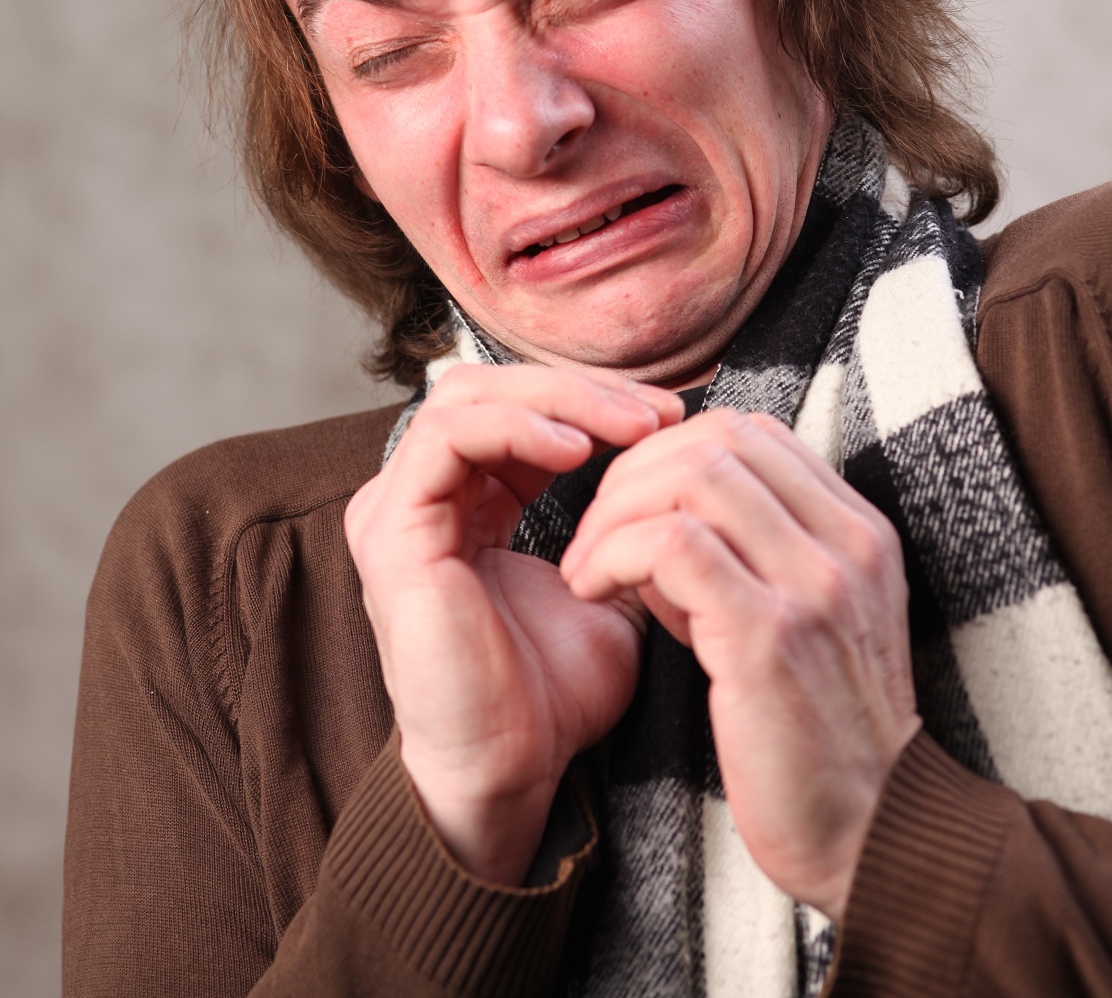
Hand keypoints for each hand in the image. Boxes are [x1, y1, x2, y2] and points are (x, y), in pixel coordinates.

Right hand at [344, 363, 683, 884]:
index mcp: (460, 500)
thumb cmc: (553, 694)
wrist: (514, 772)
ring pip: (469, 396)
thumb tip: (674, 466)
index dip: (593, 398)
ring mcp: (396, 508)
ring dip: (559, 398)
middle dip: (581, 388)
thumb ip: (617, 523)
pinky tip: (579, 449)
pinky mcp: (392, 529)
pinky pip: (449, 438)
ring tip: (632, 425)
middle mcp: (419, 495)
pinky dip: (518, 427)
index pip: (516, 404)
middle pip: (490, 385)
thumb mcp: (603, 584)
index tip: (670, 418)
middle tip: (659, 411)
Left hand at [560, 409, 920, 920]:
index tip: (628, 506)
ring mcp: (815, 584)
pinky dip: (614, 553)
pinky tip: (592, 589)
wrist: (867, 836)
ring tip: (585, 565)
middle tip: (591, 532)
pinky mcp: (771, 635)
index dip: (670, 450)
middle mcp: (847, 542)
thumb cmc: (808, 732)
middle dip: (633, 473)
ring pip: (692, 476)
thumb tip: (647, 510)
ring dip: (615, 511)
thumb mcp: (788, 619)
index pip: (750, 431)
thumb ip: (735, 553)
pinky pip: (672, 544)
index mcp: (857, 530)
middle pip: (716, 439)